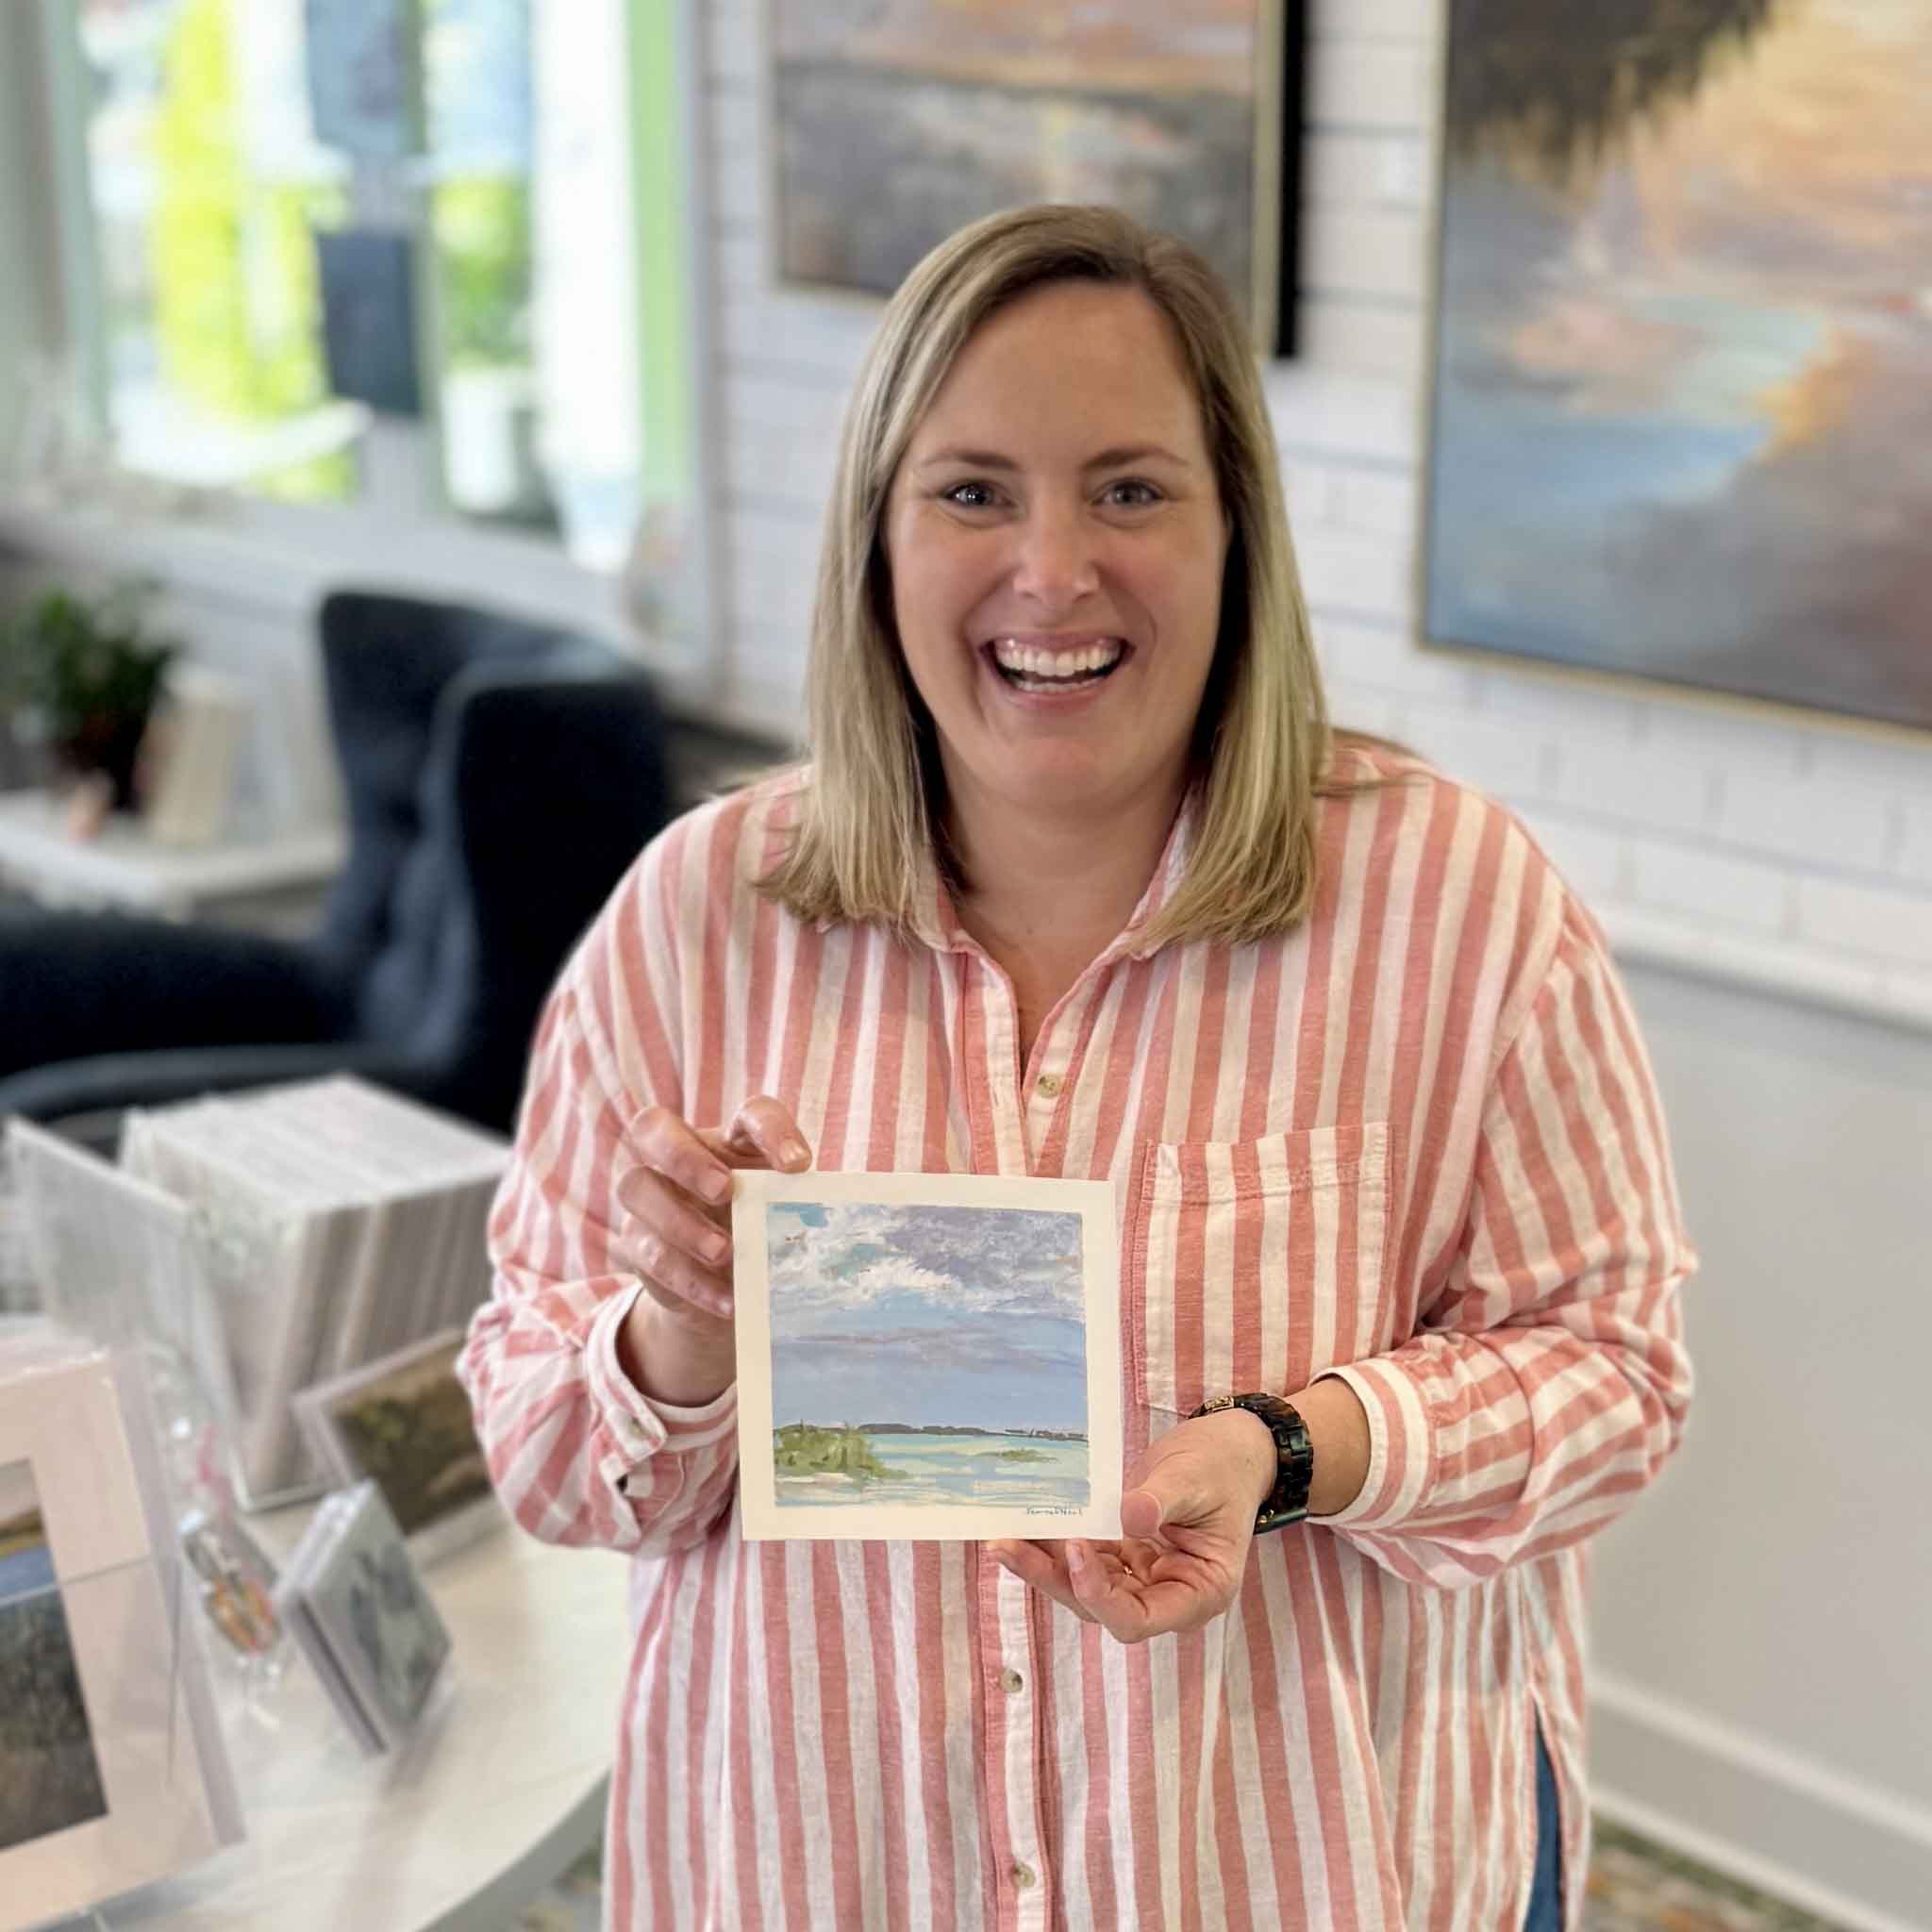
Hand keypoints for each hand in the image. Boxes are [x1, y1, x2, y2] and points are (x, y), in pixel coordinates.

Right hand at [613, 1096, 810, 1403]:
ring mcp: (648, 1196)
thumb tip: (840, 1229)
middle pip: (654, 1127)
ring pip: (636, 1188)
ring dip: (681, 1221)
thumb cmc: (763, 1237)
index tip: (800, 1166)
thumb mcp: (782, 1219)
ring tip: (723, 1252)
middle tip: (724, 1189)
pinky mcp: (636, 1243)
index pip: (751, 1114)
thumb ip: (799, 1212)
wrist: (726, 1289)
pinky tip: (725, 1300)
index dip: (772, 1131)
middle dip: (685, 1156)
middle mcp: (680, 1154)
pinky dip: (689, 1279)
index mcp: (732, 1139)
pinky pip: (649, 1254)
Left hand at [987, 1408, 1275, 1643]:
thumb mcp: (1196, 1479)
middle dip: (1056, 1579)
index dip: (1100, 1594)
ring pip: (1086, 1587)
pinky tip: (1023, 1527)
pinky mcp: (1124, 1556)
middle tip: (1011, 1548)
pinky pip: (1085, 1558)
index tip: (1074, 1548)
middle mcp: (1167, 1596)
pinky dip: (1055, 1545)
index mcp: (1199, 1593)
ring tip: (1004, 1539)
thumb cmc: (1222, 1467)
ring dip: (1044, 1565)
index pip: (1138, 1618)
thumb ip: (1162, 1500)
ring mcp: (1142, 1578)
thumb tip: (1127, 1517)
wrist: (1227, 1451)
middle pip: (1102, 1607)